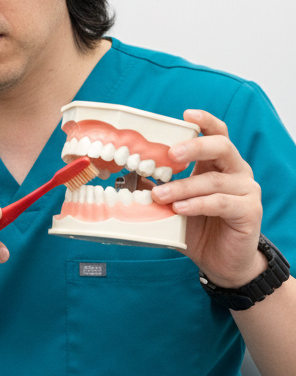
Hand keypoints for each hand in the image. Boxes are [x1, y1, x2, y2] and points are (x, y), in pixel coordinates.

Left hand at [151, 110, 264, 286]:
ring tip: (159, 196)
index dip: (204, 121)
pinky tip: (180, 209)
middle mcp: (236, 172)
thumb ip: (158, 187)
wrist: (222, 262)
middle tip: (170, 154)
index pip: (216, 134)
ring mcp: (246, 191)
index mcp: (218, 164)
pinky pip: (221, 203)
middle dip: (194, 147)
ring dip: (183, 186)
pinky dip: (197, 204)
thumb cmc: (197, 227)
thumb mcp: (174, 203)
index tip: (187, 114)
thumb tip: (127, 176)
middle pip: (221, 147)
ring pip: (214, 180)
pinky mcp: (249, 211)